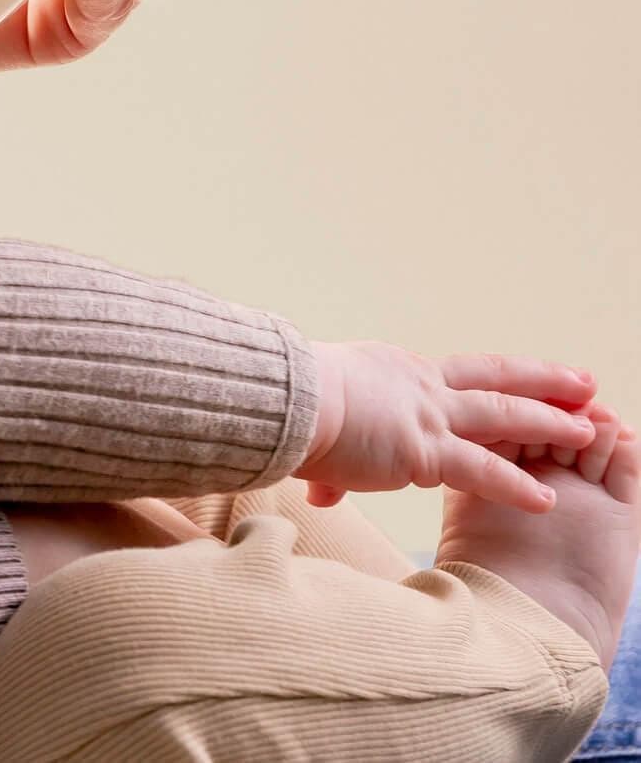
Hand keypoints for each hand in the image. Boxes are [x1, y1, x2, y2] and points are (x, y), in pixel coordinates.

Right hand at [298, 342, 598, 512]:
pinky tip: (546, 500)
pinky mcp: (424, 449)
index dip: (492, 382)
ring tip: (589, 428)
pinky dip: (515, 485)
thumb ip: (329, 467)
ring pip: (503, 413)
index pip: (454, 378)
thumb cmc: (288, 406)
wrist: (284, 401)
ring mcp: (426, 413)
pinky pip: (482, 470)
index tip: (522, 382)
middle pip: (493, 377)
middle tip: (582, 381)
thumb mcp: (317, 430)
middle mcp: (417, 384)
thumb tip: (319, 493)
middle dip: (542, 379)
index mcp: (391, 371)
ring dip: (549, 420)